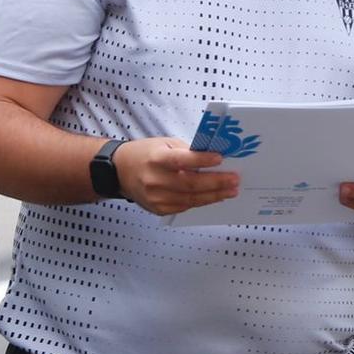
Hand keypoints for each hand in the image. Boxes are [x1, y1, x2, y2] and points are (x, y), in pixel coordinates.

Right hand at [112, 137, 240, 216]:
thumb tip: (214, 159)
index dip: (201, 160)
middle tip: (234, 180)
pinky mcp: (158, 209)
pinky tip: (214, 197)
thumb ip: (187, 152)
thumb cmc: (145, 154)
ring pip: (191, 199)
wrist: (119, 172)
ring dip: (214, 195)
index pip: (181, 160)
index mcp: (156, 158)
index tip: (220, 159)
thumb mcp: (165, 144)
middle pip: (191, 184)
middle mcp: (155, 179)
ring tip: (231, 191)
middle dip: (216, 182)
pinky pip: (185, 206)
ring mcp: (156, 197)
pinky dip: (201, 201)